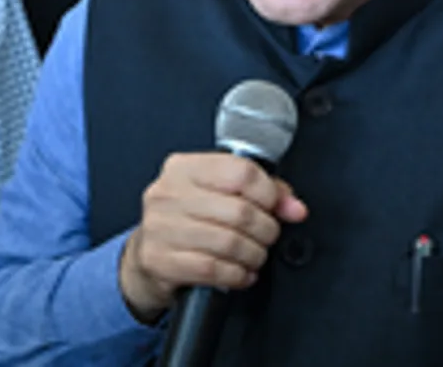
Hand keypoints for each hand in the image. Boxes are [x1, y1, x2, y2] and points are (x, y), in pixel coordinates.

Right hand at [119, 153, 307, 322]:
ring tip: (255, 256)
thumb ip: (262, 192)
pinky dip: (236, 274)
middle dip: (265, 229)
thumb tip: (294, 208)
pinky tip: (241, 273)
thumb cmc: (189, 218)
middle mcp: (168, 193)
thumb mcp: (220, 193)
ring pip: (229, 242)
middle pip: (239, 211)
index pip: (241, 172)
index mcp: (184, 168)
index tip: (277, 207)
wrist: (147, 252)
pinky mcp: (159, 260)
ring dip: (253, 255)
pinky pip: (213, 269)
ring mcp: (160, 227)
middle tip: (267, 236)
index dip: (269, 193)